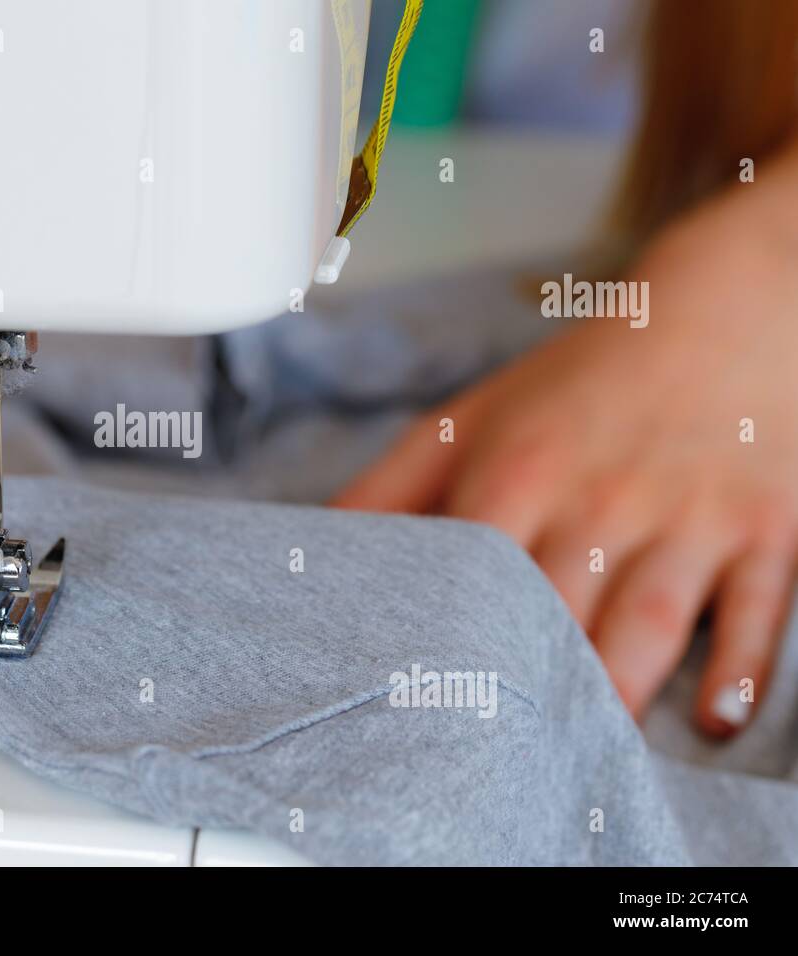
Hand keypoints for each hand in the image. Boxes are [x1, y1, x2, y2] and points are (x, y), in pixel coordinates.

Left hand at [334, 209, 797, 736]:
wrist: (729, 307)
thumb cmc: (579, 383)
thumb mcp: (473, 417)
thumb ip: (390, 489)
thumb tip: (313, 553)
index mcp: (520, 471)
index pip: (468, 571)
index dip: (438, 637)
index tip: (409, 701)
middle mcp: (602, 498)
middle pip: (555, 610)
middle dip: (520, 683)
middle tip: (483, 753)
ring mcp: (689, 516)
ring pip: (648, 622)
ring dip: (616, 691)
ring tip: (580, 750)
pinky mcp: (766, 530)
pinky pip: (758, 608)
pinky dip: (742, 666)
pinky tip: (715, 719)